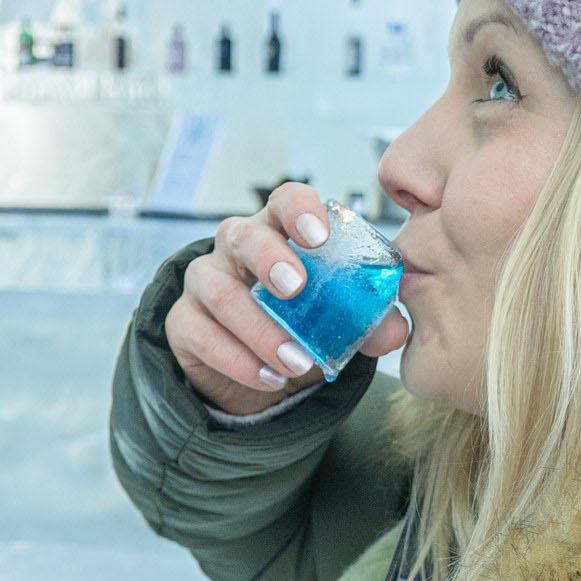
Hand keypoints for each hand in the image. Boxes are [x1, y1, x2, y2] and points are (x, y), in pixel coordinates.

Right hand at [166, 183, 408, 416]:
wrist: (259, 372)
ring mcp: (204, 282)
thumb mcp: (339, 324)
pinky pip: (201, 335)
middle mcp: (236, 248)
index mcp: (280, 231)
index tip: (318, 236)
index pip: (285, 201)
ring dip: (261, 330)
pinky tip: (270, 379)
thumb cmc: (301, 325)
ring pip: (221, 293)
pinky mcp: (183, 322)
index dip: (299, 210)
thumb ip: (367, 323)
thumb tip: (397, 330)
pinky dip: (238, 361)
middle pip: (242, 236)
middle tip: (295, 288)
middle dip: (269, 259)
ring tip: (296, 362)